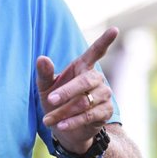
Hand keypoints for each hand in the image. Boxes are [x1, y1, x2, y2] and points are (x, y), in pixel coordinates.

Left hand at [36, 27, 117, 153]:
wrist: (64, 128)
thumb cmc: (55, 101)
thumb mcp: (45, 87)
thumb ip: (44, 73)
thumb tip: (42, 58)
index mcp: (83, 66)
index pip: (96, 51)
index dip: (105, 41)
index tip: (114, 29)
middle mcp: (97, 78)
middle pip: (86, 81)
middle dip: (67, 91)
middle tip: (50, 100)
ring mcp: (104, 95)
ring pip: (85, 101)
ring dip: (64, 111)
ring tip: (48, 119)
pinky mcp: (105, 111)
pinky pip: (89, 115)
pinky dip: (73, 121)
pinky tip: (60, 126)